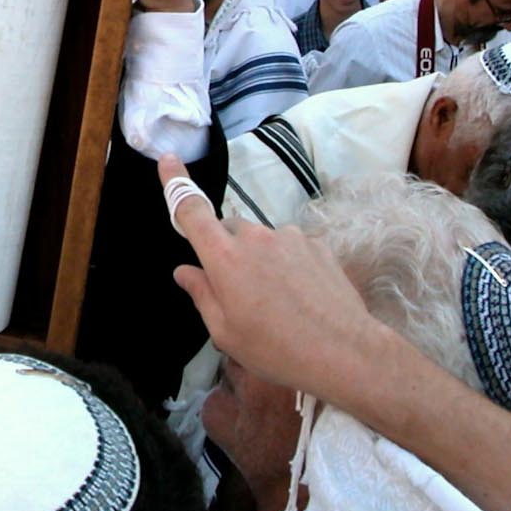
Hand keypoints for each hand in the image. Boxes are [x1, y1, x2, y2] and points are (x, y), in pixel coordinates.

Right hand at [159, 155, 380, 401]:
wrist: (342, 350)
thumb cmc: (275, 348)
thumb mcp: (225, 332)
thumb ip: (201, 294)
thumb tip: (185, 271)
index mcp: (224, 257)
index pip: (192, 211)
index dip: (175, 183)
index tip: (168, 159)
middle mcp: (255, 237)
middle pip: (229, 231)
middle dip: (227, 251)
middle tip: (238, 291)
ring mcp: (289, 237)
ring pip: (262, 240)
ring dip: (260, 259)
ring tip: (276, 300)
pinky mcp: (317, 244)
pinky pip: (290, 248)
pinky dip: (288, 264)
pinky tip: (301, 296)